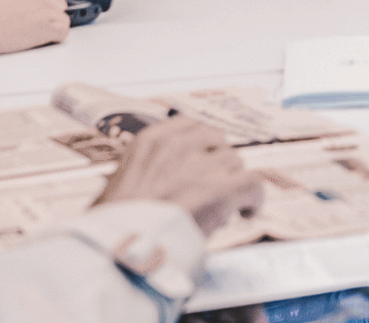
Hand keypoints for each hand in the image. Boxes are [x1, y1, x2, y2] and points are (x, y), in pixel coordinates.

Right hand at [0, 0, 71, 54]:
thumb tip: (18, 3)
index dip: (48, 3)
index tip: (47, 11)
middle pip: (56, 4)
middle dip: (50, 16)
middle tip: (39, 28)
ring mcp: (43, 8)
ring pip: (62, 18)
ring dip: (53, 28)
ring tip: (40, 37)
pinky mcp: (46, 25)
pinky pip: (63, 32)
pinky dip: (57, 38)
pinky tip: (46, 41)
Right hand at [95, 117, 263, 236]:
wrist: (124, 245)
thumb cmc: (115, 225)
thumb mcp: (116, 185)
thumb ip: (141, 175)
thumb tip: (152, 187)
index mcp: (150, 141)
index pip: (191, 125)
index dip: (204, 144)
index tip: (205, 158)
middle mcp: (179, 146)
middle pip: (217, 143)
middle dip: (218, 166)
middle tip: (212, 190)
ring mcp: (202, 165)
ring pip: (235, 162)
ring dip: (233, 184)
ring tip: (225, 207)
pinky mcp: (222, 189)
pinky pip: (253, 183)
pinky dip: (253, 199)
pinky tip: (247, 212)